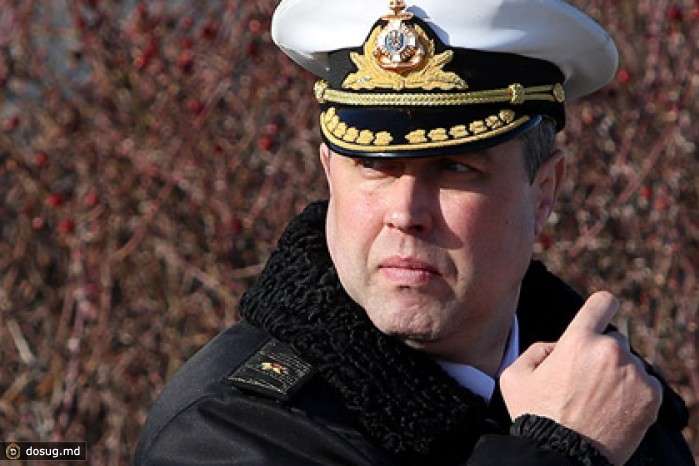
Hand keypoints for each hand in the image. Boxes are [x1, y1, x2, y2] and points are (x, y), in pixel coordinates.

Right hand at [500, 292, 662, 464]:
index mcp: (578, 340)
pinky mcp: (650, 396)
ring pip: (629, 364)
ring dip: (617, 375)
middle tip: (585, 381)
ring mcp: (634, 374)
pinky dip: (633, 393)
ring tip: (597, 401)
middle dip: (601, 354)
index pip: (602, 303)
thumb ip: (536, 350)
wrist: (562, 454)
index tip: (602, 313)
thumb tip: (557, 347)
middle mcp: (610, 351)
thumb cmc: (535, 416)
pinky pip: (646, 384)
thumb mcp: (514, 375)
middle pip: (614, 340)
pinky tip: (612, 409)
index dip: (602, 307)